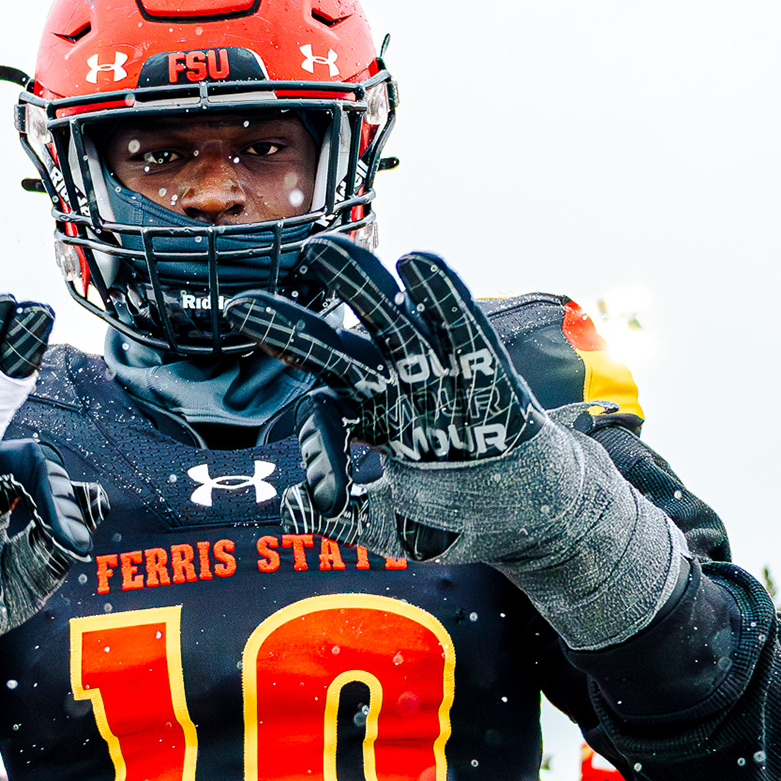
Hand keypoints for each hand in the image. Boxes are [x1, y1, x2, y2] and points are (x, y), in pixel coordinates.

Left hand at [224, 238, 544, 557]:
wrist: (537, 520)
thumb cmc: (463, 517)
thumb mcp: (394, 528)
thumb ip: (347, 521)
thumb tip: (294, 510)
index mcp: (376, 420)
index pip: (326, 410)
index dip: (318, 444)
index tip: (328, 498)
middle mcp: (401, 389)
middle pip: (341, 348)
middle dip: (296, 325)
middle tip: (244, 305)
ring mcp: (442, 377)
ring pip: (393, 324)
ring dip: (358, 288)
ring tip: (321, 251)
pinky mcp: (490, 376)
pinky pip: (464, 332)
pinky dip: (444, 299)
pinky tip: (418, 265)